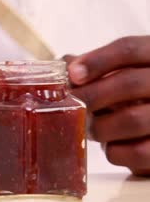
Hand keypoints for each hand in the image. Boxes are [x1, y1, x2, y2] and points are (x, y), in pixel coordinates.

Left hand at [64, 36, 149, 174]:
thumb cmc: (135, 99)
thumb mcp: (121, 76)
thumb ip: (99, 68)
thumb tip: (66, 63)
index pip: (129, 49)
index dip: (97, 60)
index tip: (72, 74)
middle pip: (129, 82)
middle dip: (91, 95)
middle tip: (70, 105)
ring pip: (131, 119)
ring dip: (99, 126)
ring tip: (89, 128)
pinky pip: (136, 152)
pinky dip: (114, 151)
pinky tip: (111, 145)